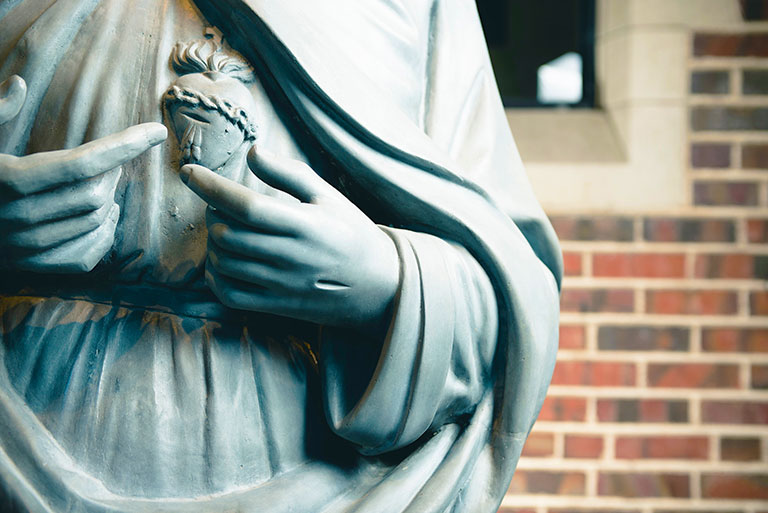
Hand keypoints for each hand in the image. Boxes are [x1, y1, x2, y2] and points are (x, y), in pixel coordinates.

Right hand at [0, 75, 167, 272]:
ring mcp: (25, 246)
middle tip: (113, 159)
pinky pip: (86, 256)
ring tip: (108, 183)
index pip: (83, 162)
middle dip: (114, 172)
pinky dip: (105, 235)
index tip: (156, 132)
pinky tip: (106, 216)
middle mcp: (18, 216)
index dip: (125, 145)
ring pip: (95, 222)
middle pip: (95, 193)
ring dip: (112, 200)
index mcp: (7, 180)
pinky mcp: (31, 267)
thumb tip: (20, 83)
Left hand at [180, 147, 399, 330]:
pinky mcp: (276, 306)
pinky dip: (215, 275)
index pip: (247, 206)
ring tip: (225, 229)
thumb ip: (288, 174)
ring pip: (224, 263)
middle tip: (221, 205)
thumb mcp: (328, 196)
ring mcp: (281, 285)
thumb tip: (253, 152)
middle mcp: (291, 257)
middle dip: (212, 213)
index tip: (188, 171)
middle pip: (228, 234)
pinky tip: (223, 260)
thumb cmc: (351, 233)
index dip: (211, 187)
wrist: (376, 286)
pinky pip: (229, 294)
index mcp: (305, 224)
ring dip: (213, 242)